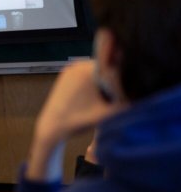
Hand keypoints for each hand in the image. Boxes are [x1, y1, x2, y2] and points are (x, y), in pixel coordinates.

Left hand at [26, 61, 122, 179]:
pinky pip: (86, 75)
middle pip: (106, 69)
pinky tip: (91, 99)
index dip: (122, 80)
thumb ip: (126, 103)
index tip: (122, 94)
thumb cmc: (78, 120)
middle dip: (112, 82)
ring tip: (100, 100)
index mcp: (88, 69)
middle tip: (112, 99)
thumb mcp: (108, 113)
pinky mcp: (65, 75)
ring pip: (97, 73)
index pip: (115, 67)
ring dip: (102, 84)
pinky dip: (92, 84)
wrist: (51, 127)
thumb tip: (140, 97)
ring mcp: (70, 68)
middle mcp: (78, 64)